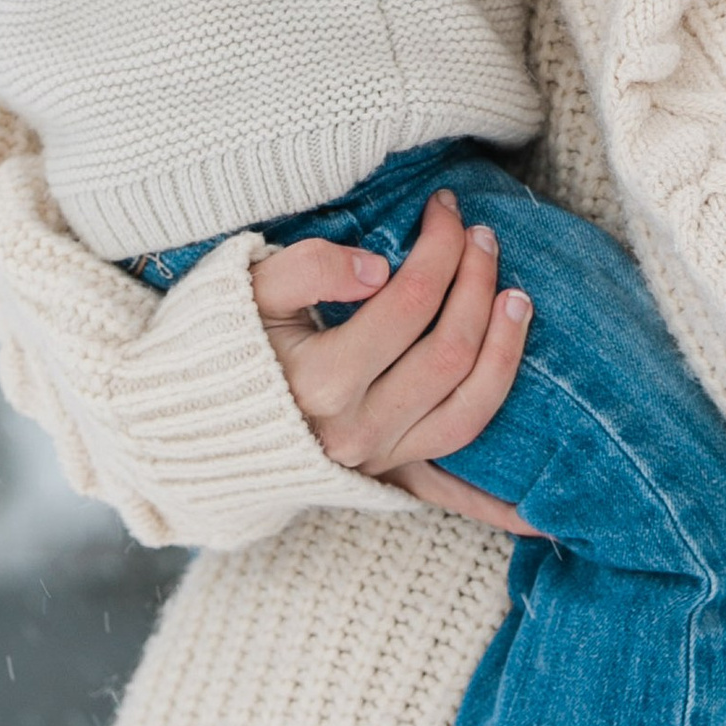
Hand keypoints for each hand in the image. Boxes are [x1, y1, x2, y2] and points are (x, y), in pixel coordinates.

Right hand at [248, 195, 539, 532]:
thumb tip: (377, 268)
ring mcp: (376, 459)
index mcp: (320, 380)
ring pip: (469, 410)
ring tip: (518, 298)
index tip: (445, 209)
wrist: (183, 428)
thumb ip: (309, 268)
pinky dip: (498, 498)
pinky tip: (542, 515)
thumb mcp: (246, 292)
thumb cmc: (219, 347)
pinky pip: (454, 486)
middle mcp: (356, 429)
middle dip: (478, 282)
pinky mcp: (386, 477)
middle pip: (450, 350)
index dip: (440, 247)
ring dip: (505, 350)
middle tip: (483, 236)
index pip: (410, 301)